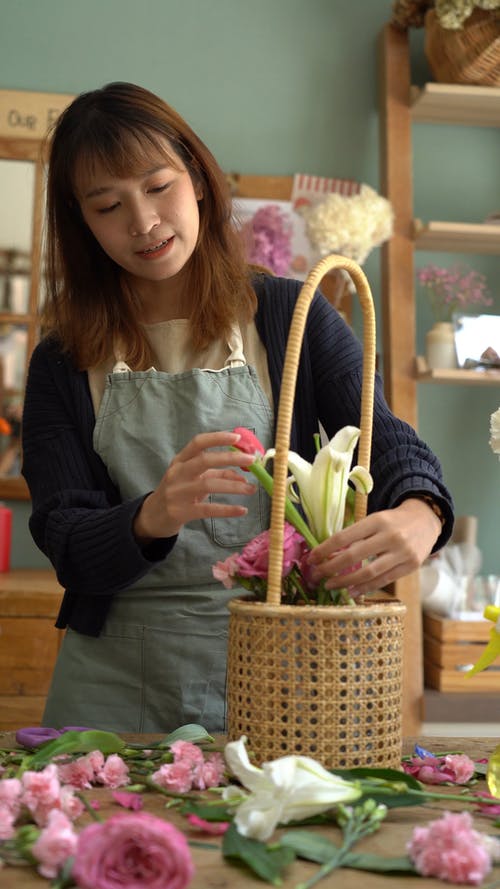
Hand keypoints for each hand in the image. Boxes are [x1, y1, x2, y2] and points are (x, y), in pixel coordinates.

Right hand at [133, 431, 256, 540]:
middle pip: (205, 461)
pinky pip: (208, 509)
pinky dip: (227, 509)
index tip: (237, 437)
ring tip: (251, 489)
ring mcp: (177, 493)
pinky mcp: (181, 512)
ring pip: (208, 485)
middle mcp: (177, 473)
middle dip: (230, 458)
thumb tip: (242, 475)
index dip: (218, 438)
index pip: (198, 443)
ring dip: (233, 486)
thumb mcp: (192, 479)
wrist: (153, 516)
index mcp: (180, 461)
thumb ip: (216, 474)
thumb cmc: (178, 492)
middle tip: (251, 460)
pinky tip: (242, 510)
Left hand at [307, 498, 442, 595]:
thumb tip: (328, 554)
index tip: (311, 558)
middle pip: (354, 556)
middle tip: (316, 575)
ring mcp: (402, 552)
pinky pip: (384, 580)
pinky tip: (351, 591)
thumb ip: (356, 535)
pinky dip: (366, 588)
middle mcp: (390, 536)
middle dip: (331, 568)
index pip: (344, 537)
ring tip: (330, 586)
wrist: (426, 520)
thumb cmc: (393, 521)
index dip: (325, 549)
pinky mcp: (411, 566)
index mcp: (377, 520)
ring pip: (369, 572)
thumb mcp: (375, 519)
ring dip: (346, 581)